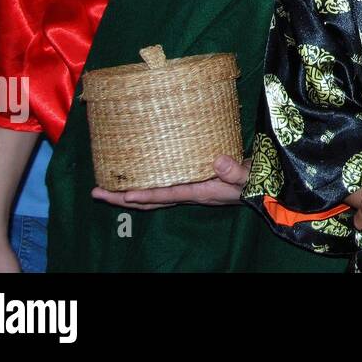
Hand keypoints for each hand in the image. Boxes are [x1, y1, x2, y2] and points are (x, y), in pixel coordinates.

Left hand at [90, 155, 248, 208]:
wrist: (264, 183)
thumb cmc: (258, 179)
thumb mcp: (250, 175)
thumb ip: (236, 171)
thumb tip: (218, 161)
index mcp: (201, 191)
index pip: (167, 195)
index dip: (145, 195)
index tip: (122, 194)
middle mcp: (190, 193)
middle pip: (150, 200)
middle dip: (122, 198)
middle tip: (96, 192)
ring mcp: (190, 189)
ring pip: (152, 195)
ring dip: (127, 193)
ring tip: (104, 187)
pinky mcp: (193, 181)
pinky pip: (162, 186)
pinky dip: (144, 184)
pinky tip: (135, 175)